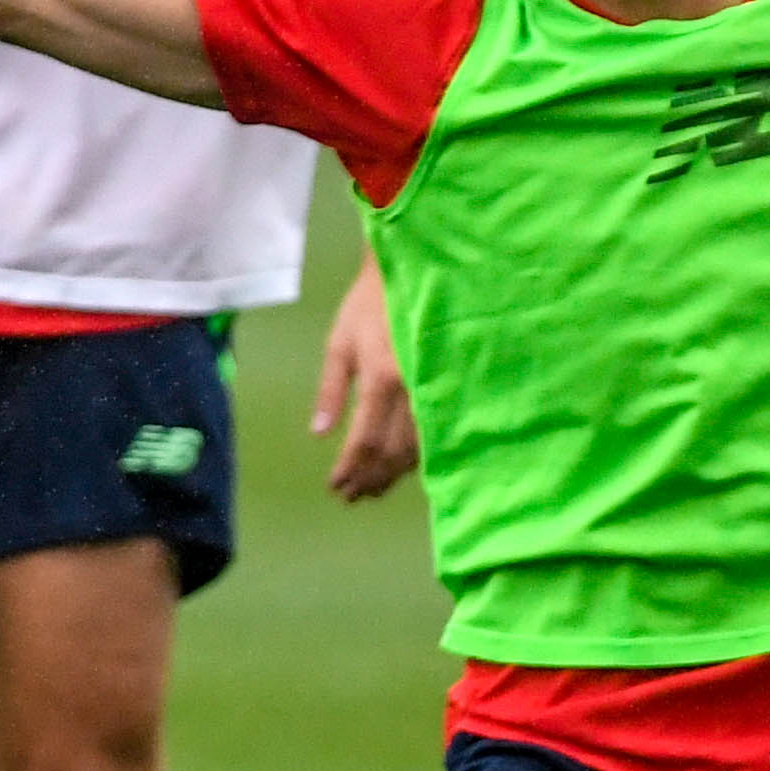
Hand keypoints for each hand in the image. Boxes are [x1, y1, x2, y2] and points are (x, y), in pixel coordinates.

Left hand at [313, 265, 417, 499]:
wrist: (416, 273)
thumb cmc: (369, 305)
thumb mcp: (339, 342)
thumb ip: (331, 390)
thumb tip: (320, 434)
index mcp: (382, 377)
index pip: (365, 440)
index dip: (350, 469)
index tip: (335, 487)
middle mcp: (413, 390)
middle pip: (393, 452)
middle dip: (370, 479)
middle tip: (352, 497)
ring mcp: (436, 390)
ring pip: (418, 449)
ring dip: (392, 474)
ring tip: (372, 489)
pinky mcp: (449, 388)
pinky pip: (434, 434)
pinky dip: (416, 458)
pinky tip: (402, 468)